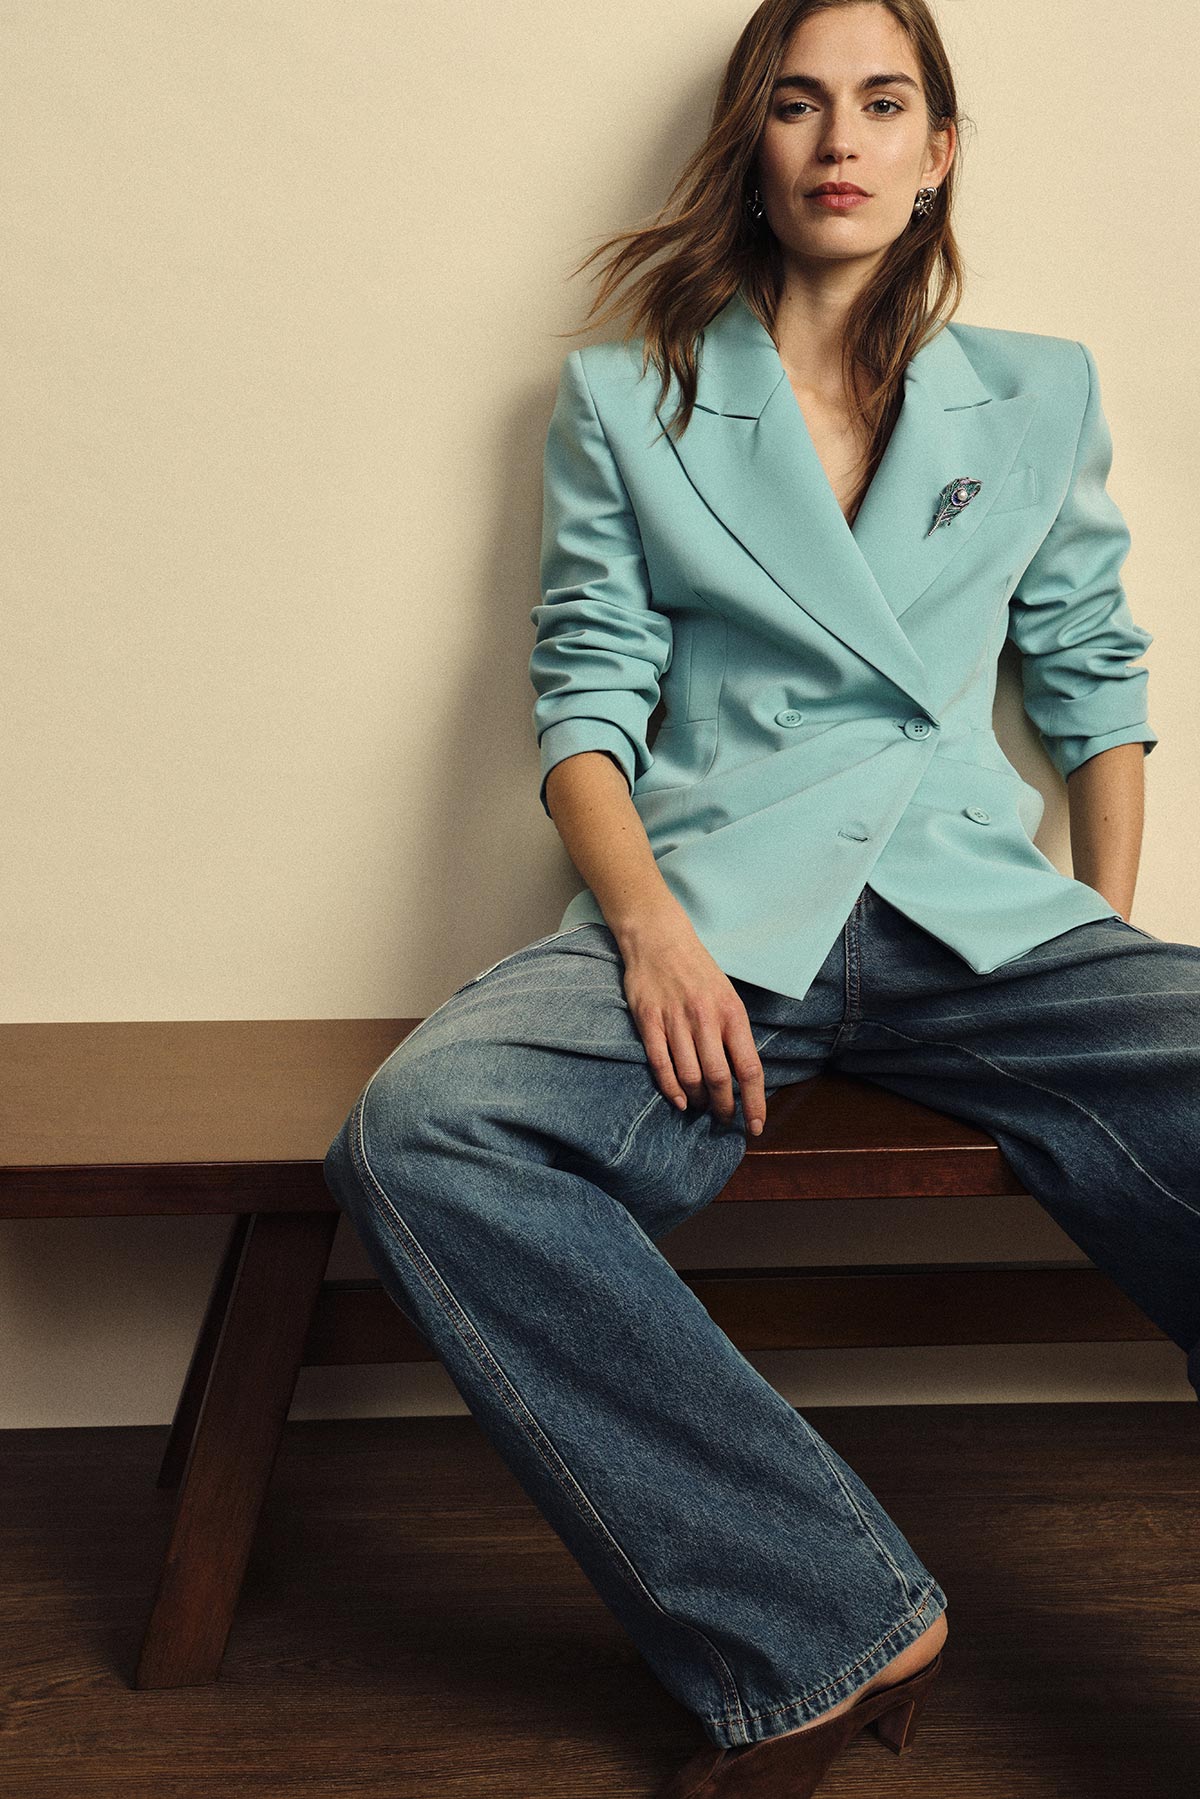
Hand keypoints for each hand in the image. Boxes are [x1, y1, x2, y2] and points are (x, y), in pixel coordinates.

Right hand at [616, 918, 766, 1135]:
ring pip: (690, 1076)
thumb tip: (742, 1075)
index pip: (749, 1068)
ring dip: (697, 1100)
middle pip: (718, 1078)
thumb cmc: (698, 971)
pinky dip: (671, 1089)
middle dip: (723, 1108)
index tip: (756, 1127)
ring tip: (700, 1107)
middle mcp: (706, 1018)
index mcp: (732, 1013)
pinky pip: (661, 1064)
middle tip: (723, 1120)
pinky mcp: (649, 1020)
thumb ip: (734, 1033)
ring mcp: (675, 1020)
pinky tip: (679, 1100)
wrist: (659, 938)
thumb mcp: (728, 997)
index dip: (754, 1103)